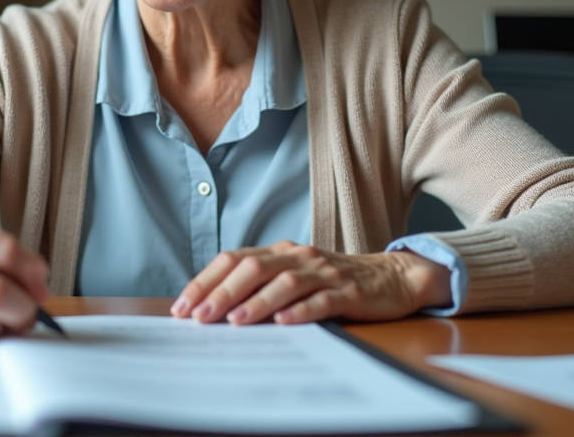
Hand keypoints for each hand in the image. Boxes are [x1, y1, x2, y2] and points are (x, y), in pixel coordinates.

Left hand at [170, 242, 451, 325]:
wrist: (391, 278)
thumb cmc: (333, 282)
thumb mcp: (294, 277)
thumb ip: (260, 286)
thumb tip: (213, 310)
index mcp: (280, 252)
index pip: (233, 259)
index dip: (205, 281)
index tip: (182, 306)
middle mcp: (298, 257)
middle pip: (253, 267)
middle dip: (222, 293)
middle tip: (199, 317)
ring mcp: (324, 273)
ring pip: (285, 282)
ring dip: (256, 302)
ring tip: (234, 321)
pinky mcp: (349, 292)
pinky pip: (322, 300)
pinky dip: (301, 310)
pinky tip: (284, 322)